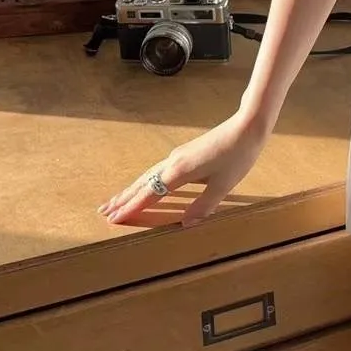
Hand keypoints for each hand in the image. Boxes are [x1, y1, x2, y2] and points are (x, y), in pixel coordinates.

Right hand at [99, 112, 269, 227]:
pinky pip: (156, 171)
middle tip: (104, 212)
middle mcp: (172, 163)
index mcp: (179, 172)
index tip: (114, 219)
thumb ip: (203, 205)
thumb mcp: (224, 185)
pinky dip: (144, 181)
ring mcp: (177, 156)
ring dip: (131, 189)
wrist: (246, 127)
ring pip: (147, 176)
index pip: (149, 195)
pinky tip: (144, 185)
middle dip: (123, 199)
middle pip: (142, 184)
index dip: (131, 208)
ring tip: (115, 200)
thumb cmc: (238, 155)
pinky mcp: (183, 154)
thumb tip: (185, 223)